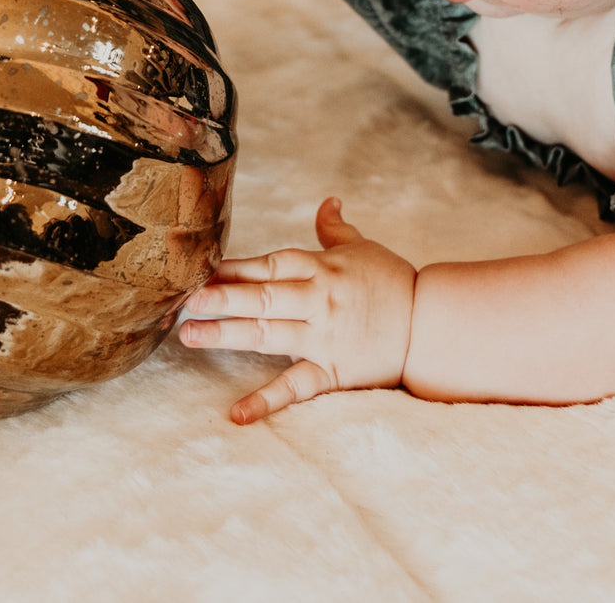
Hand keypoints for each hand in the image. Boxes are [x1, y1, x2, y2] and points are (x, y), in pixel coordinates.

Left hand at [178, 199, 416, 424]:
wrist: (431, 322)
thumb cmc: (393, 282)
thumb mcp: (363, 249)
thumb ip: (335, 230)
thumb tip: (327, 201)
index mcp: (323, 268)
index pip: (270, 264)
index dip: (233, 266)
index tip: (197, 268)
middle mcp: (319, 300)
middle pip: (263, 296)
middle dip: (222, 297)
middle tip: (183, 299)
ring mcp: (323, 337)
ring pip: (268, 334)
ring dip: (227, 334)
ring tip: (190, 335)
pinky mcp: (333, 371)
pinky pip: (296, 386)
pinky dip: (266, 401)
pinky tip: (236, 412)